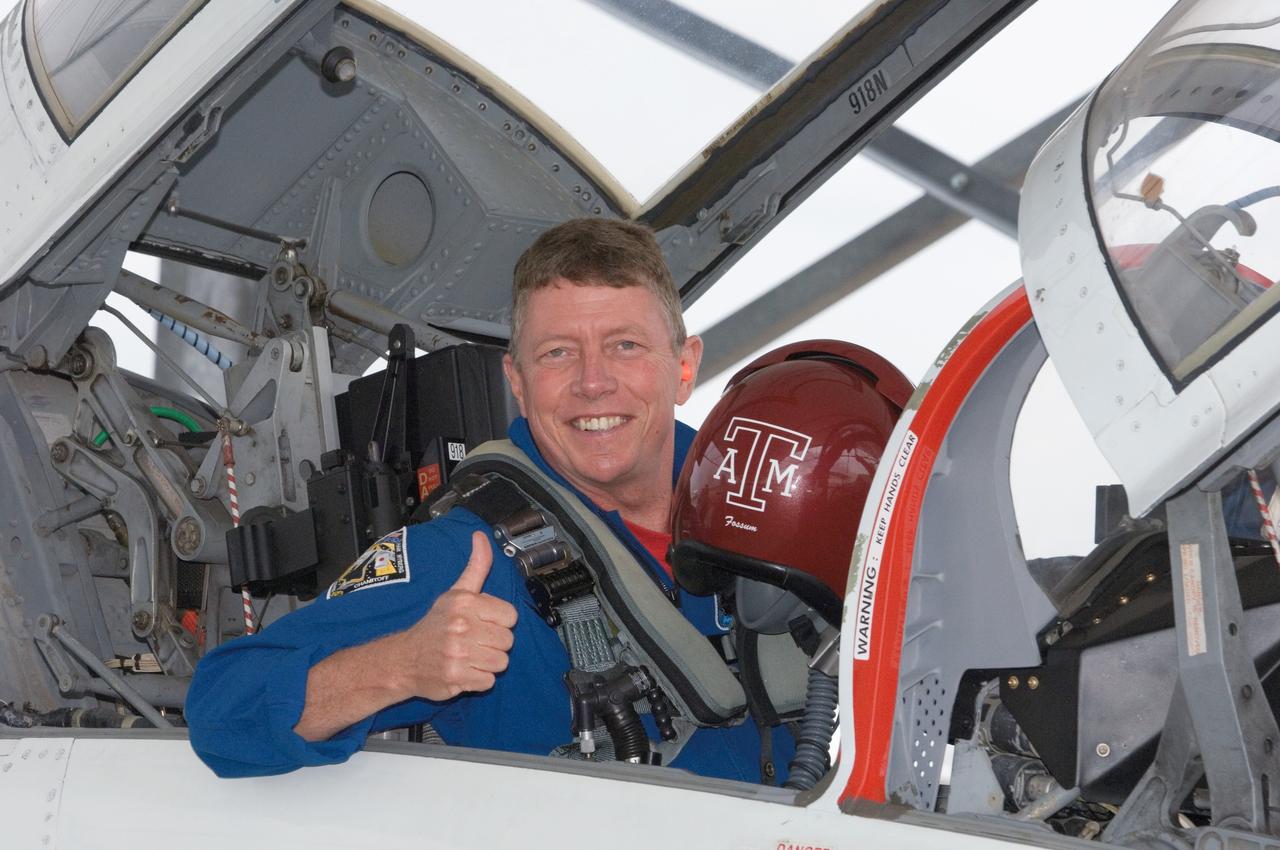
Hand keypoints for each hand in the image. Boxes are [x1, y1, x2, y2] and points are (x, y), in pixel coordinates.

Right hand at [397, 531, 517, 700]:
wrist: (403, 660)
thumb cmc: (435, 625)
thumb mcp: (455, 592)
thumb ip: (476, 566)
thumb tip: (481, 537)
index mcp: (465, 603)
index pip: (510, 616)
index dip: (499, 621)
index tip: (483, 622)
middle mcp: (461, 626)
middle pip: (508, 641)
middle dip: (494, 643)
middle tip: (474, 641)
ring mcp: (458, 653)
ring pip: (501, 662)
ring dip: (488, 663)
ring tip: (470, 656)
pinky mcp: (456, 677)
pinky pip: (488, 681)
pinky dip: (478, 680)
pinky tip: (464, 670)